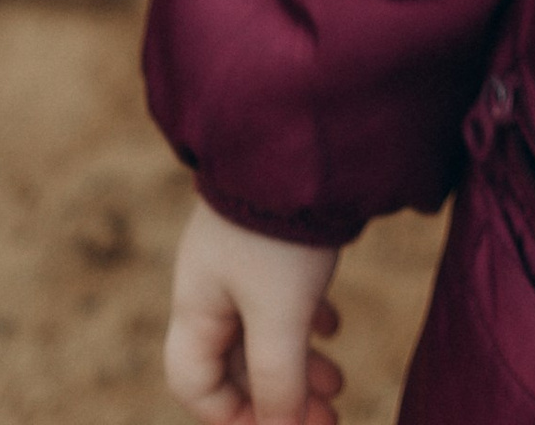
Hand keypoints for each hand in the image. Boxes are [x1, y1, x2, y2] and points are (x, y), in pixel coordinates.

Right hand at [164, 201, 343, 423]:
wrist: (301, 137)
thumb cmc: (279, 231)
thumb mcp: (279, 315)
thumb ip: (277, 380)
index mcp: (197, 306)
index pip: (196, 385)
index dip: (233, 419)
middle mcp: (213, 285)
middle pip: (235, 363)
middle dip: (278, 398)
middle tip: (328, 419)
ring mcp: (244, 258)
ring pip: (264, 331)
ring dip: (298, 365)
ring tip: (338, 385)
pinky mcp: (275, 237)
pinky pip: (283, 297)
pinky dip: (306, 323)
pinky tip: (332, 327)